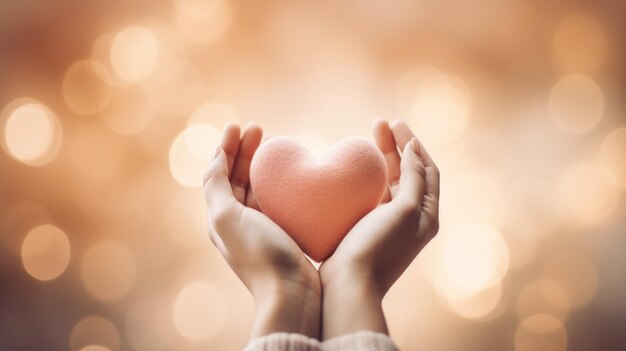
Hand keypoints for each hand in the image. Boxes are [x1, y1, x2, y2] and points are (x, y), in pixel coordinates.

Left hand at [203, 124, 320, 338]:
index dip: (225, 148)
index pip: (218, 174)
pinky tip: (291, 175)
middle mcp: (237, 222)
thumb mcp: (228, 218)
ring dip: (261, 164)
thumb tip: (214, 161)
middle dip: (244, 151)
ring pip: (257, 187)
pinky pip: (277, 200)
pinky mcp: (283, 233)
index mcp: (220, 218)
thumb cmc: (260, 254)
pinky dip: (280, 183)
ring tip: (273, 144)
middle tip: (259, 128)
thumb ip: (216, 188)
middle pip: (238, 177)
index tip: (238, 125)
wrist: (291, 293)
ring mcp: (261, 228)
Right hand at [319, 119, 439, 338]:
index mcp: (427, 214)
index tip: (396, 124)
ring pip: (390, 182)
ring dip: (382, 159)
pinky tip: (356, 168)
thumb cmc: (379, 246)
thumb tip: (415, 149)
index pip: (427, 170)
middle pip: (409, 173)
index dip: (414, 145)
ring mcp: (390, 223)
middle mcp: (412, 218)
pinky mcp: (369, 228)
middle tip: (379, 123)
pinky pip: (373, 195)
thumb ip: (413, 178)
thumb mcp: (404, 209)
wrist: (349, 285)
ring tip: (368, 136)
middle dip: (396, 147)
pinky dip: (368, 178)